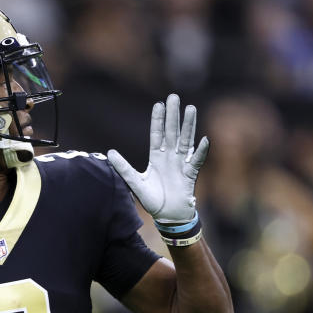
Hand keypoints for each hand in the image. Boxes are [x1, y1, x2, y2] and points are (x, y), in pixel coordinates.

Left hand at [108, 94, 208, 223]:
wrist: (168, 216)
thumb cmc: (153, 199)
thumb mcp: (135, 182)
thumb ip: (123, 168)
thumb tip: (109, 153)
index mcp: (156, 157)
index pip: (157, 134)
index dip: (157, 120)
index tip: (158, 104)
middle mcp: (170, 156)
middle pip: (172, 131)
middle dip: (173, 115)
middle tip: (174, 96)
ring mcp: (181, 163)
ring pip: (185, 140)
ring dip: (188, 125)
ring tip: (190, 108)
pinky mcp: (190, 174)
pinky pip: (196, 160)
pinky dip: (200, 151)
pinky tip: (203, 139)